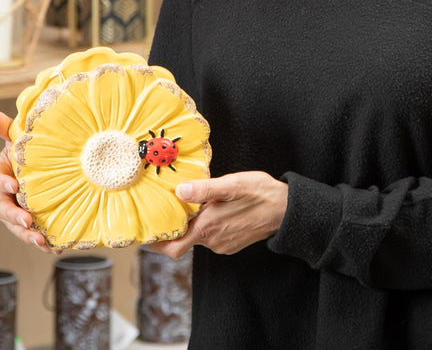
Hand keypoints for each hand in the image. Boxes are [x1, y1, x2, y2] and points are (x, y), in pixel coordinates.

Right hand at [0, 101, 56, 253]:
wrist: (60, 165)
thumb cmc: (34, 148)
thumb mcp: (20, 135)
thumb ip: (0, 124)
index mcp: (0, 172)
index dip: (0, 183)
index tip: (14, 186)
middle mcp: (5, 194)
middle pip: (0, 208)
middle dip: (12, 215)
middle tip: (27, 220)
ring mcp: (18, 210)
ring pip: (15, 226)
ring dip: (26, 234)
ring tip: (40, 239)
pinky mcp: (33, 222)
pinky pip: (33, 235)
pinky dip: (42, 241)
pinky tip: (54, 245)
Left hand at [149, 171, 287, 257]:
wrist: (287, 209)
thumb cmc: (261, 193)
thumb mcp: (232, 184)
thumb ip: (205, 189)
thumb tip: (179, 191)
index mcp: (208, 227)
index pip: (173, 247)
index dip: (156, 244)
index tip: (144, 233)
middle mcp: (213, 240)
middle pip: (183, 239)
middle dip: (174, 226)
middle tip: (164, 209)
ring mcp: (222, 244)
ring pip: (198, 235)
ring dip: (193, 222)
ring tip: (191, 201)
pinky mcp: (231, 242)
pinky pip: (211, 235)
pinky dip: (206, 224)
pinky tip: (212, 207)